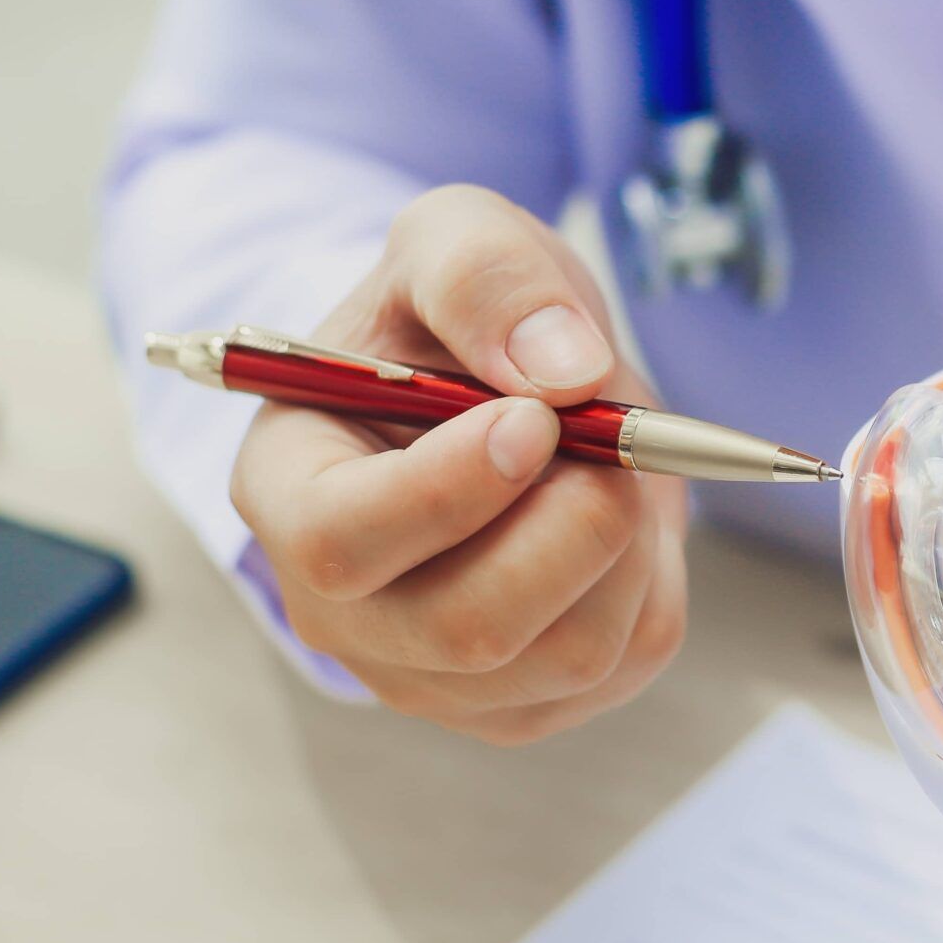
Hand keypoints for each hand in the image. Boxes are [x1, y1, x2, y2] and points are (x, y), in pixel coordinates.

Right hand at [230, 186, 688, 743]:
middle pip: (468, 627)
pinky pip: (630, 658)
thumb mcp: (453, 239)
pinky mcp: (524, 703)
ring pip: (569, 654)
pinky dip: (655, 572)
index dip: (451, 490)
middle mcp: (341, 609)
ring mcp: (431, 673)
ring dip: (627, 541)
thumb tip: (566, 372)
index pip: (341, 540)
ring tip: (610, 461)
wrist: (502, 385)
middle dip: (575, 524)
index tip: (535, 419)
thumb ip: (488, 274)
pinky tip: (617, 514)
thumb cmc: (453, 318)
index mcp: (287, 490)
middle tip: (610, 437)